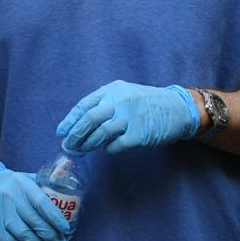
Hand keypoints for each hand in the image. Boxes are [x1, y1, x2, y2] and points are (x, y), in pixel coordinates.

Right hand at [0, 159, 69, 240]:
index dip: (56, 219)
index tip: (65, 229)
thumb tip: (68, 196)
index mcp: (22, 184)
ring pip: (23, 235)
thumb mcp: (27, 178)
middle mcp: (9, 197)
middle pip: (34, 222)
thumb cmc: (11, 184)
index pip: (42, 203)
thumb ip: (46, 187)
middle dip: (51, 236)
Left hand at [58, 81, 200, 154]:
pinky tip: (109, 150)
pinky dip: (109, 150)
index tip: (61, 132)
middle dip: (75, 134)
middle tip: (69, 145)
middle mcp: (120, 101)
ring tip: (83, 150)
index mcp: (113, 90)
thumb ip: (105, 105)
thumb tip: (79, 126)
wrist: (178, 108)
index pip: (84, 104)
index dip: (70, 120)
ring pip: (100, 134)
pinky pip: (116, 146)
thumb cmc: (147, 103)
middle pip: (89, 119)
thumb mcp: (125, 95)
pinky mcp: (139, 134)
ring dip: (88, 145)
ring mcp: (130, 117)